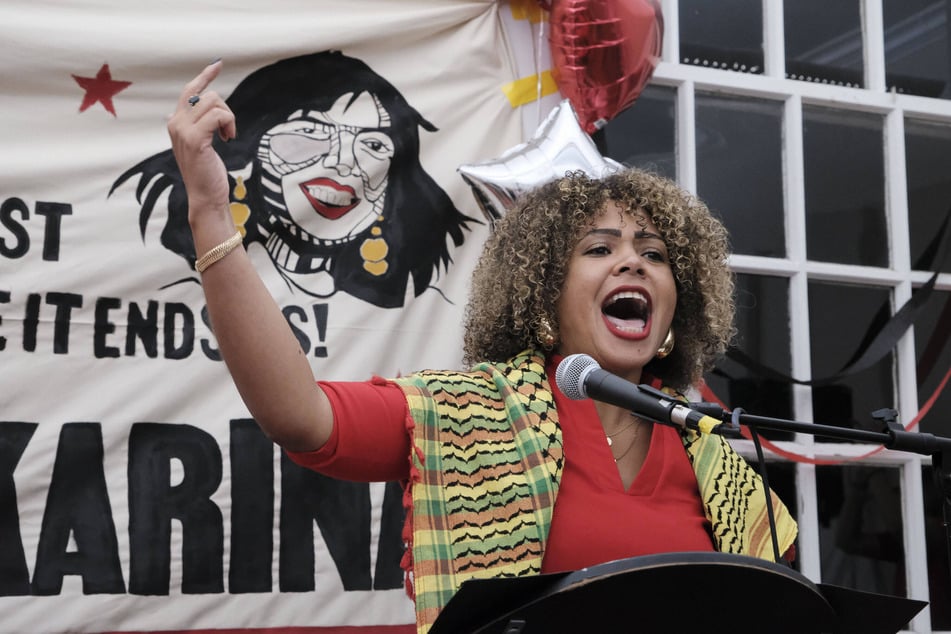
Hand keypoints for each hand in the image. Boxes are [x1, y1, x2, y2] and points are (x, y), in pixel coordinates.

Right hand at [167, 60, 236, 226]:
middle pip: (207, 95)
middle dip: (225, 109)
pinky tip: (228, 139)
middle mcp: (175, 122)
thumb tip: (196, 108)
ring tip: (227, 136)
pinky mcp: (195, 139)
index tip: (217, 65)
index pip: (190, 91)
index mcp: (175, 122)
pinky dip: (229, 124)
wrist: (205, 197)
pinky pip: (218, 115)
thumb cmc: (206, 173)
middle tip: (228, 130)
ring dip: (229, 118)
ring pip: (214, 103)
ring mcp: (183, 130)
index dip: (204, 76)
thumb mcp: (200, 144)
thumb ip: (197, 125)